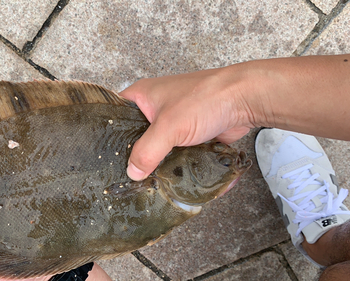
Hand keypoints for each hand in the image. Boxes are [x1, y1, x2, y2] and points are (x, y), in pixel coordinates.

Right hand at [119, 69, 252, 180]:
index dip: (108, 136)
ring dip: (158, 163)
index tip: (104, 159)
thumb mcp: (168, 127)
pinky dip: (176, 165)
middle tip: (128, 177)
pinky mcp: (190, 135)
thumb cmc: (206, 98)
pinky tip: (172, 180)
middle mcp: (155, 107)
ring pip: (158, 147)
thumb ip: (146, 152)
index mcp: (142, 96)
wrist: (245, 100)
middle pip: (136, 136)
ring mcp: (174, 122)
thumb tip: (132, 173)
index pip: (114, 116)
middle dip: (136, 156)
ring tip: (149, 183)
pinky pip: (177, 153)